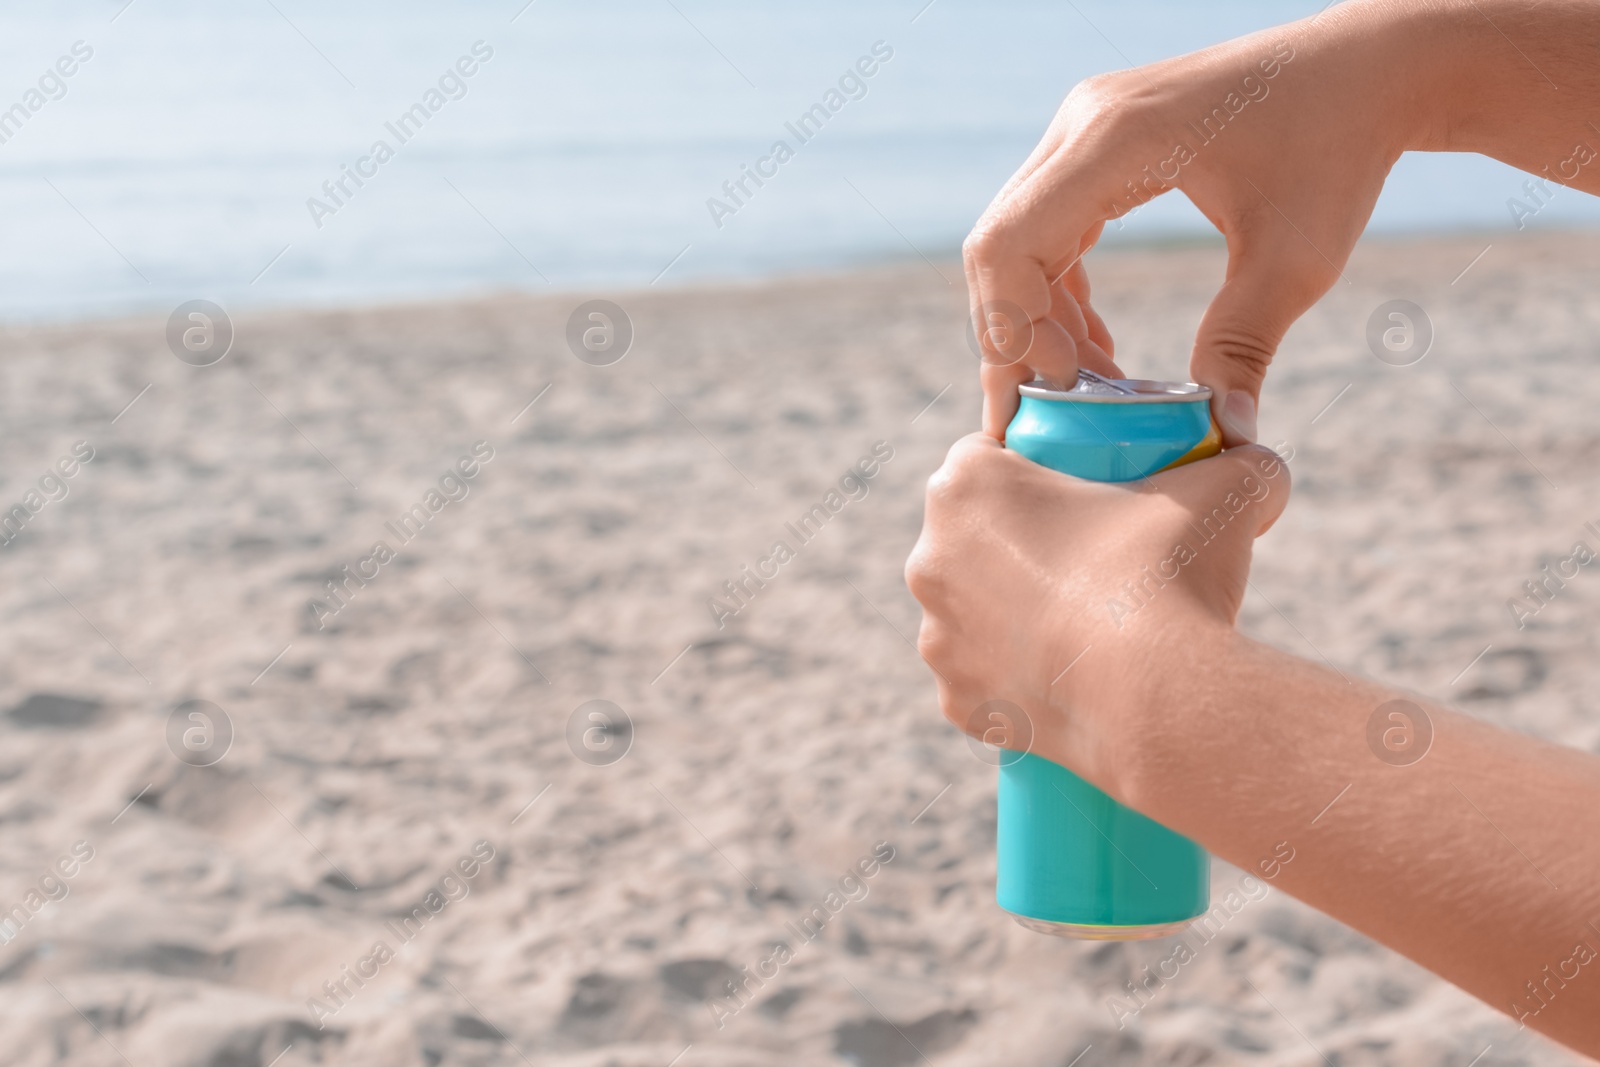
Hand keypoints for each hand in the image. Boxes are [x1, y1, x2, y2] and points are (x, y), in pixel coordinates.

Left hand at [904, 434, 1288, 805]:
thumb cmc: (1172, 577)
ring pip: (972, 609)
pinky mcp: (956, 702)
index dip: (1035, 469)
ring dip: (1009, 610)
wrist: (1156, 701)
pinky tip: (1060, 674)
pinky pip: (981, 679)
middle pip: (973, 535)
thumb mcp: (1228, 488)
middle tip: (1090, 559)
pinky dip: (1012, 676)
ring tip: (1080, 621)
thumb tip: (1257, 462)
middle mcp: (930, 558)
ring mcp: (937, 637)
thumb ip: (1245, 460)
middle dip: (1019, 541)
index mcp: (965, 486)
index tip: (1081, 493)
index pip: (988, 456)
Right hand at [964, 3, 1440, 442]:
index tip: (1059, 394)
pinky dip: (1060, 293)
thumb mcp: (1297, 258)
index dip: (1013, 330)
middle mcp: (1081, 124)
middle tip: (1045, 418)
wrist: (1365, 71)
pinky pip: (1048, 228)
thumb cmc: (1338, 149)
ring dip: (1038, 322)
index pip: (1008, 244)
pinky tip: (1097, 346)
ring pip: (1017, 242)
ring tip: (1085, 391)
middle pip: (999, 247)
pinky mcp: (1099, 144)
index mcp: (1114, 139)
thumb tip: (1223, 432)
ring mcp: (1084, 129)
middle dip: (1015, 340)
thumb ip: (1245, 344)